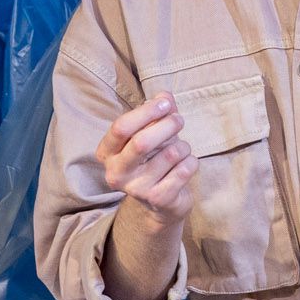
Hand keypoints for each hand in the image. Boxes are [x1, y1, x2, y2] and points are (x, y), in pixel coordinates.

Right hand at [96, 92, 197, 227]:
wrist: (160, 203)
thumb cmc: (153, 160)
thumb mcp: (150, 134)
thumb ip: (156, 113)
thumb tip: (165, 96)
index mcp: (107, 154)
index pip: (121, 127)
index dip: (146, 111)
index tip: (165, 103)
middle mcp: (116, 173)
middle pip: (142, 142)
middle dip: (167, 125)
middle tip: (179, 120)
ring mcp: (137, 189)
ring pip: (170, 154)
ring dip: (183, 146)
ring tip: (181, 150)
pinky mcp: (159, 199)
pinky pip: (184, 169)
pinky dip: (191, 161)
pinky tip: (186, 165)